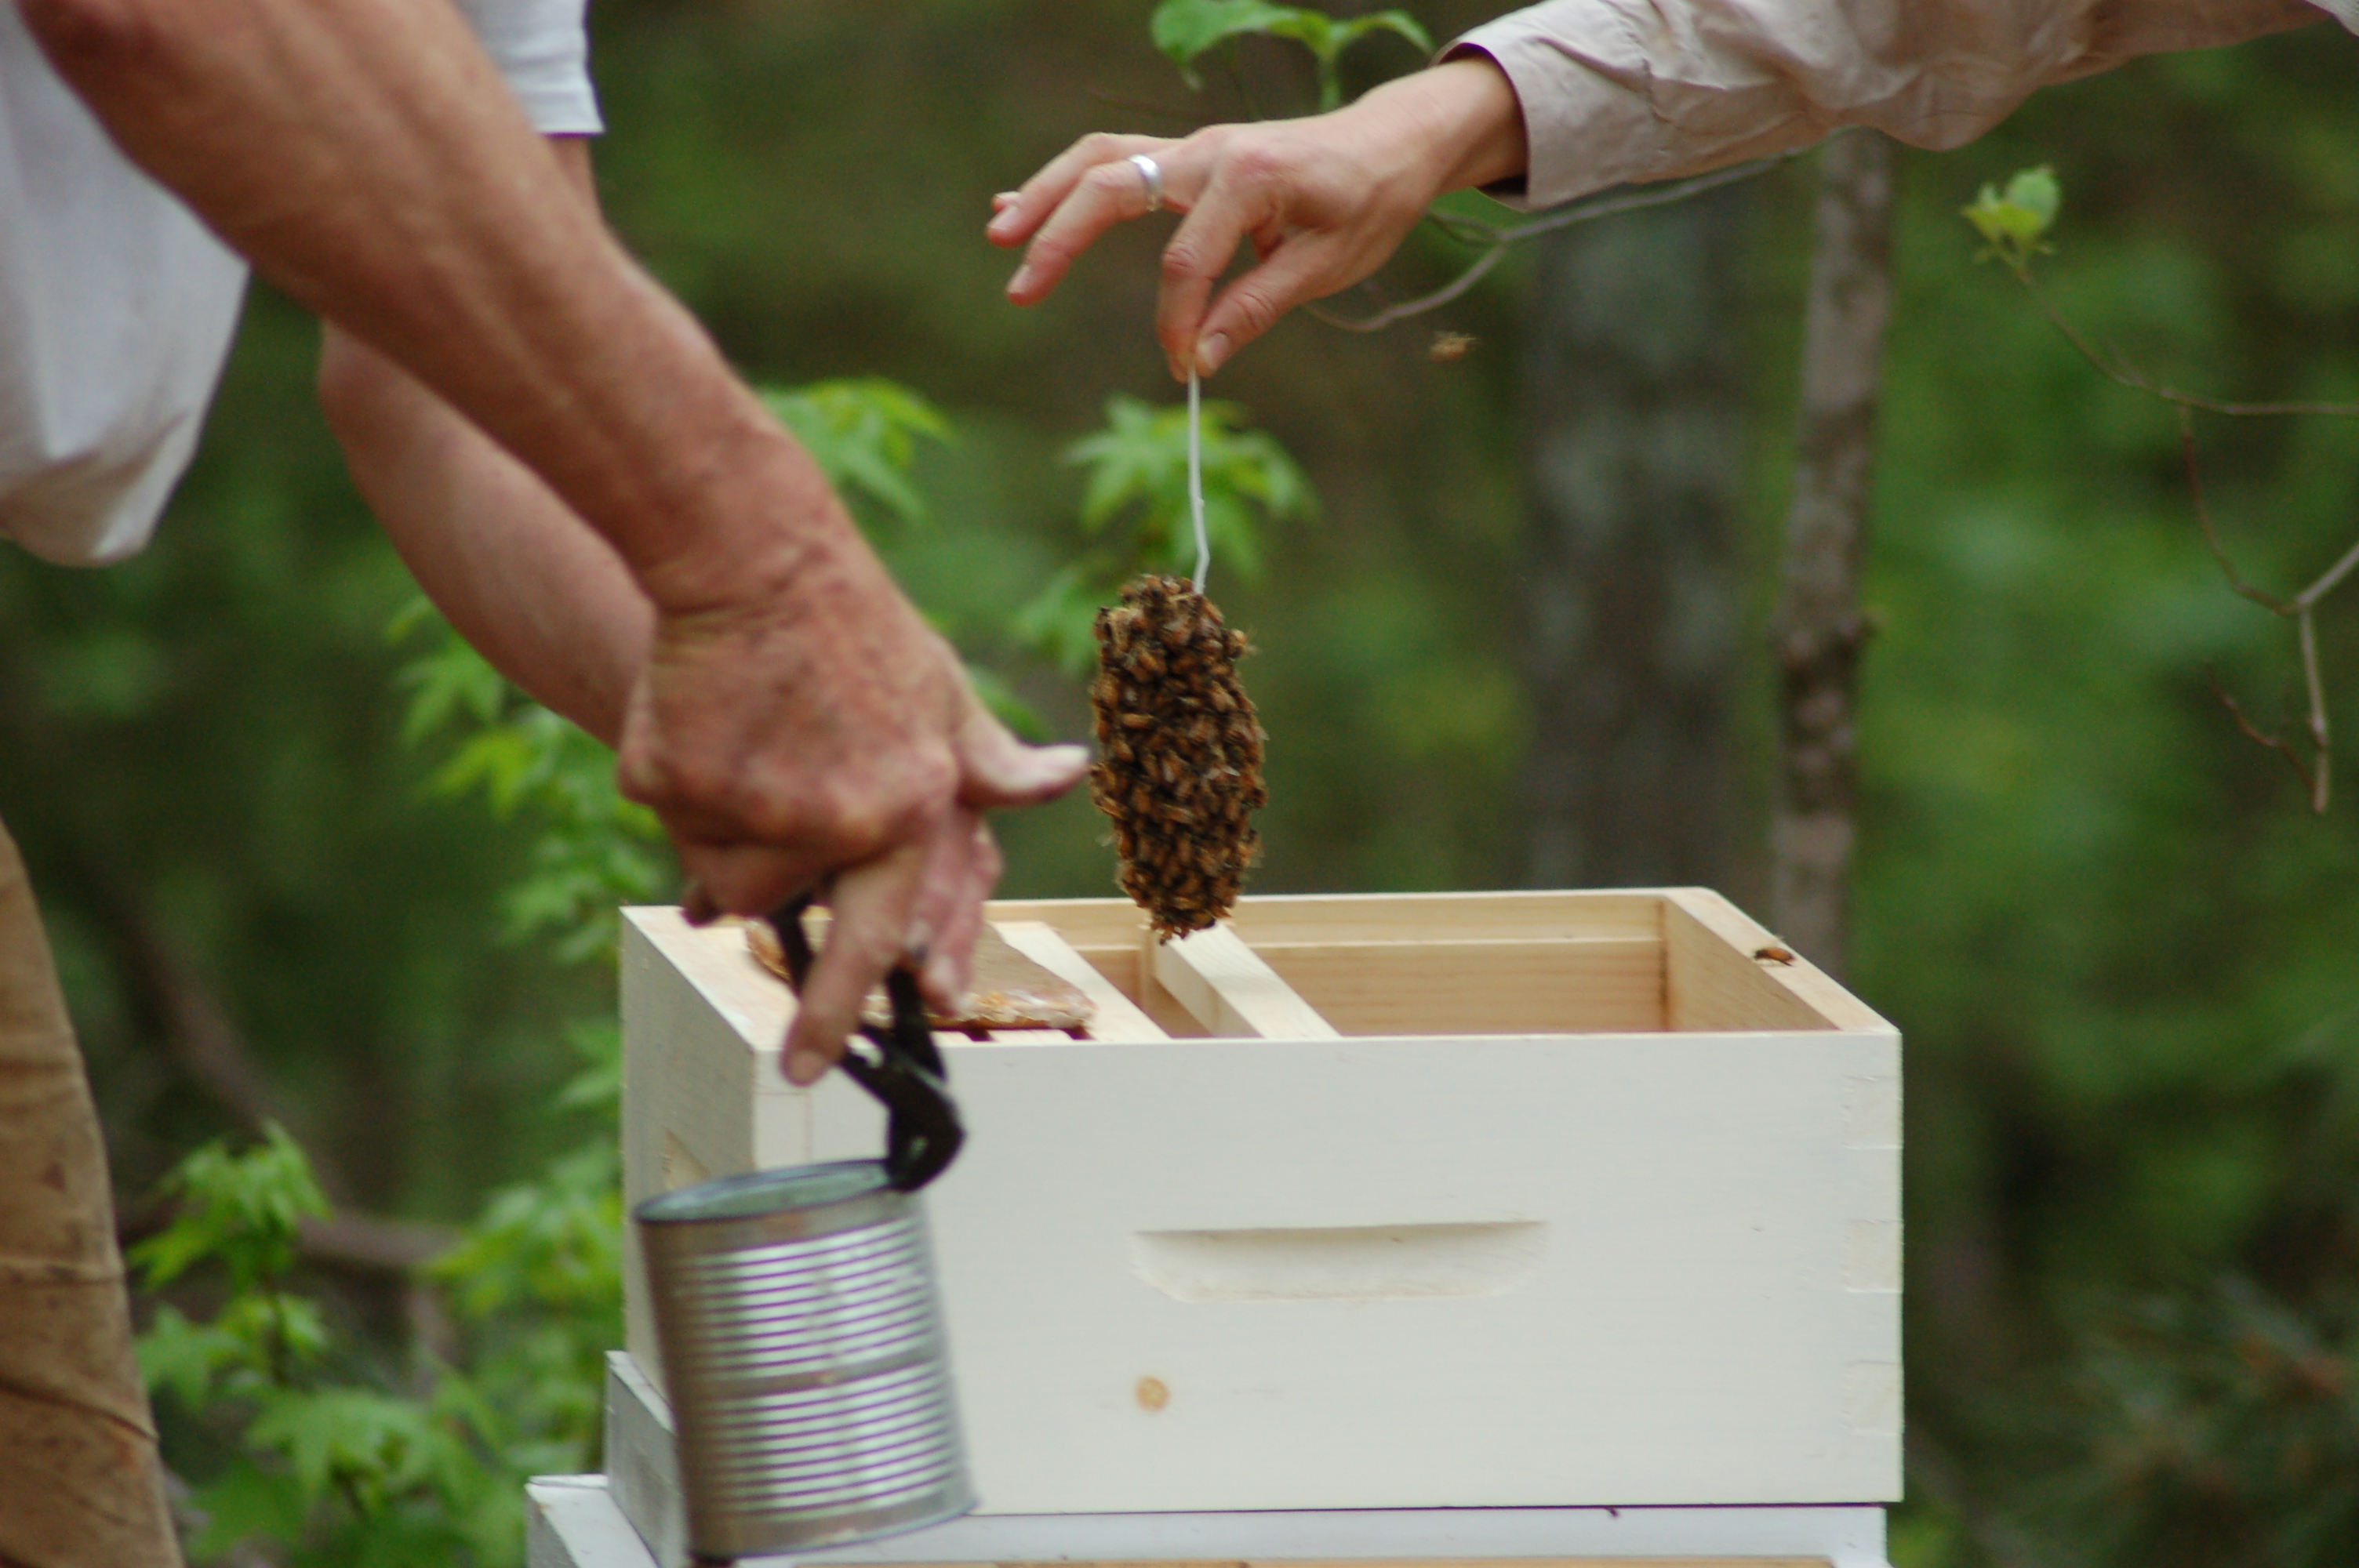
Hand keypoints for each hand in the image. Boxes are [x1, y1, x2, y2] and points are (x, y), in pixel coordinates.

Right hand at [618, 523, 1086, 1080]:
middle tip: (793, 1057)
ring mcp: (757, 806)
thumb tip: (1062, 775)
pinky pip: (672, 824)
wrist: (754, 560)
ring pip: (726, 874)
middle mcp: (842, 819)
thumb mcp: (939, 695)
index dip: (852, 1007)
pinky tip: (705, 732)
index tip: (814, 1066)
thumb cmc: (856, 629)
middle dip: (784, 966)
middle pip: (784, 909)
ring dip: (725, 840)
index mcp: (913, 807)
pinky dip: (679, 794)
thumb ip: (988, 761)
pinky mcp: (679, 786)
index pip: (890, 932)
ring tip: (750, 759)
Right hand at [988, 57, 1525, 379]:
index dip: (1177, 322)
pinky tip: (1020, 206)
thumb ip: (1256, 308)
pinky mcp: (1185, 158)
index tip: (1185, 367)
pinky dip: (1066, 183)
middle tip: (1020, 288)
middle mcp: (1208, 150)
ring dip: (1045, 195)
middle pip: (1111, 183)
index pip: (1185, 260)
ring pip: (1099, 160)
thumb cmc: (1369, 201)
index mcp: (1248, 176)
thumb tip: (1198, 359)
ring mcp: (1192, 148)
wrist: (1393, 141)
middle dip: (1060, 237)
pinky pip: (1113, 161)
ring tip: (1000, 235)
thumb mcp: (1327, 265)